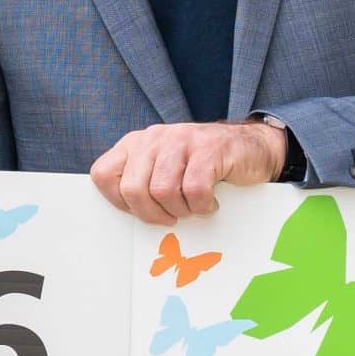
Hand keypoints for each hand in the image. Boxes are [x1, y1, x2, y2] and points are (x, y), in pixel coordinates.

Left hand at [88, 120, 286, 224]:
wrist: (251, 147)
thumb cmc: (202, 166)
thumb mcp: (163, 169)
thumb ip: (141, 183)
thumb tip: (126, 217)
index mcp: (135, 143)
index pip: (103, 174)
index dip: (119, 202)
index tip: (142, 211)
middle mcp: (153, 138)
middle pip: (132, 189)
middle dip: (152, 214)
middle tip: (172, 217)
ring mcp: (181, 140)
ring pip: (162, 191)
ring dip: (180, 210)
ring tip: (192, 207)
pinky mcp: (209, 149)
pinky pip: (194, 190)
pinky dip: (202, 205)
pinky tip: (210, 202)